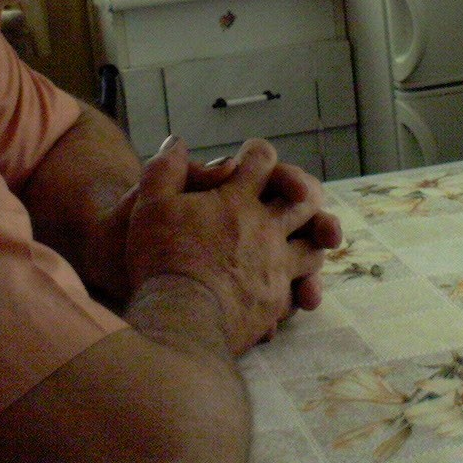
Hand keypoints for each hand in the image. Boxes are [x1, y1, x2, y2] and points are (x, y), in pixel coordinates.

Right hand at [124, 136, 336, 353]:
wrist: (179, 320)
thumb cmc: (162, 259)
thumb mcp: (150, 205)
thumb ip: (165, 169)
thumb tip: (176, 141)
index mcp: (237, 200)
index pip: (263, 159)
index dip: (258, 155)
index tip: (250, 160)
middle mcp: (266, 228)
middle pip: (304, 199)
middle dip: (302, 193)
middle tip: (294, 197)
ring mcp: (276, 266)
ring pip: (312, 248)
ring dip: (308, 243)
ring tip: (296, 246)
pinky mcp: (275, 302)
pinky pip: (297, 290)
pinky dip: (294, 288)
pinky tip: (284, 294)